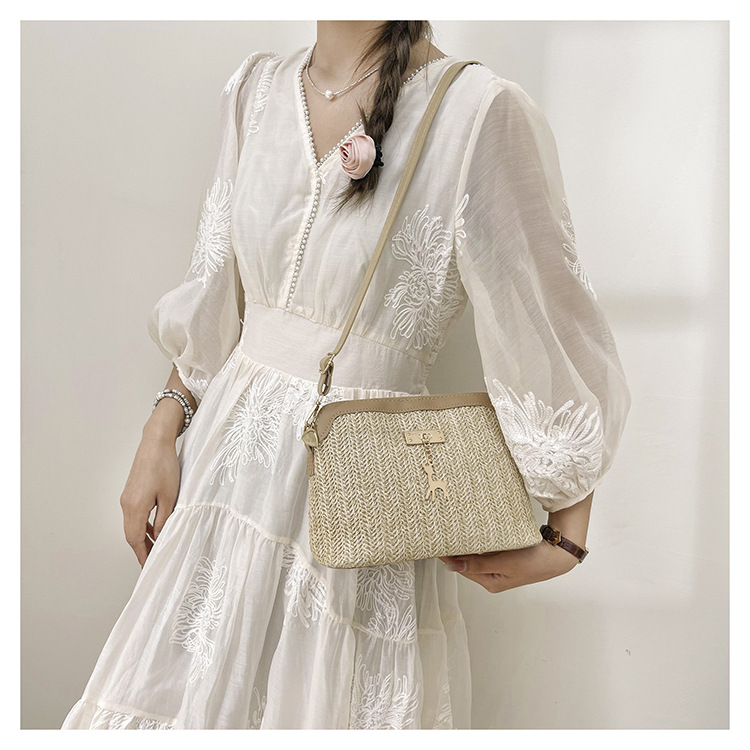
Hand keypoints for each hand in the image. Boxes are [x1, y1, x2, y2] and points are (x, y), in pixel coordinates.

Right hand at [119, 431, 179, 566]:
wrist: (155, 443)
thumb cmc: (164, 466)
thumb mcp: (170, 497)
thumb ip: (163, 519)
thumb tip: (158, 537)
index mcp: (135, 507)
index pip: (135, 539)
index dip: (142, 555)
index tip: (148, 567)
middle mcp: (126, 504)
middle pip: (130, 534)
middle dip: (141, 549)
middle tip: (152, 561)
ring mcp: (126, 497)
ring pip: (131, 525)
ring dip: (141, 538)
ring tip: (154, 548)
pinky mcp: (130, 492)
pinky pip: (133, 515)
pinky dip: (141, 525)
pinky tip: (151, 529)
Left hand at [438, 540, 578, 593]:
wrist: (558, 554)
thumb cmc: (535, 562)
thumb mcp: (504, 563)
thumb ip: (478, 563)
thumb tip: (452, 566)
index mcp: (491, 582)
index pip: (462, 568)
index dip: (449, 556)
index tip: (437, 543)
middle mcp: (493, 575)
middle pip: (467, 561)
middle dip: (456, 549)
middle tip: (442, 533)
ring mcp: (499, 566)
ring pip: (476, 554)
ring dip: (467, 544)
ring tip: (454, 531)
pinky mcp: (506, 556)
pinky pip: (487, 548)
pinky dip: (479, 541)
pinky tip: (474, 532)